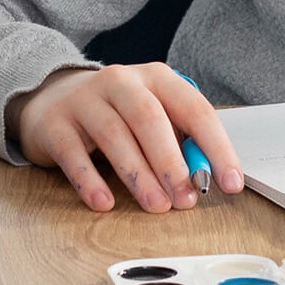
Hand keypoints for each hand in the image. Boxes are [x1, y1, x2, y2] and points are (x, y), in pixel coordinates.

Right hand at [8, 62, 242, 212]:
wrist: (54, 97)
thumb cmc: (118, 113)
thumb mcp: (154, 118)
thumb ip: (179, 140)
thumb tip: (203, 176)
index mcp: (155, 78)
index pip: (193, 108)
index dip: (216, 146)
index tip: (231, 182)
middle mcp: (121, 81)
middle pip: (149, 117)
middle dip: (171, 161)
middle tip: (186, 198)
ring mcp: (85, 99)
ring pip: (113, 134)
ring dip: (138, 174)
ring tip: (156, 206)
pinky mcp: (56, 123)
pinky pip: (73, 153)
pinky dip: (90, 180)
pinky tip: (104, 203)